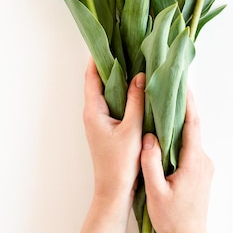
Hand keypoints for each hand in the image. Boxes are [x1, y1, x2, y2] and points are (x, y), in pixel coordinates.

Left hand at [83, 57, 144, 206]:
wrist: (115, 191)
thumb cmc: (120, 163)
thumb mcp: (132, 129)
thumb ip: (136, 101)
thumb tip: (140, 76)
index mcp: (94, 110)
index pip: (92, 77)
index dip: (97, 58)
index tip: (105, 40)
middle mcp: (93, 113)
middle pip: (99, 81)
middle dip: (110, 64)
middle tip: (124, 46)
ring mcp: (100, 121)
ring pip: (108, 93)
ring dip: (117, 79)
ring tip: (133, 62)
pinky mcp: (108, 128)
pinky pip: (114, 103)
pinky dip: (123, 93)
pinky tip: (137, 89)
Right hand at [140, 89, 221, 232]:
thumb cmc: (171, 219)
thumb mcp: (155, 191)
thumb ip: (151, 163)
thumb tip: (149, 138)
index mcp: (193, 162)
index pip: (192, 125)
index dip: (188, 103)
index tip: (183, 85)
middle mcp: (203, 160)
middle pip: (193, 127)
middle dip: (183, 107)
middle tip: (170, 88)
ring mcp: (204, 166)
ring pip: (191, 138)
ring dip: (180, 122)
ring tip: (165, 106)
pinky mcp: (201, 172)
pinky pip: (190, 147)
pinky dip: (181, 136)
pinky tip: (167, 134)